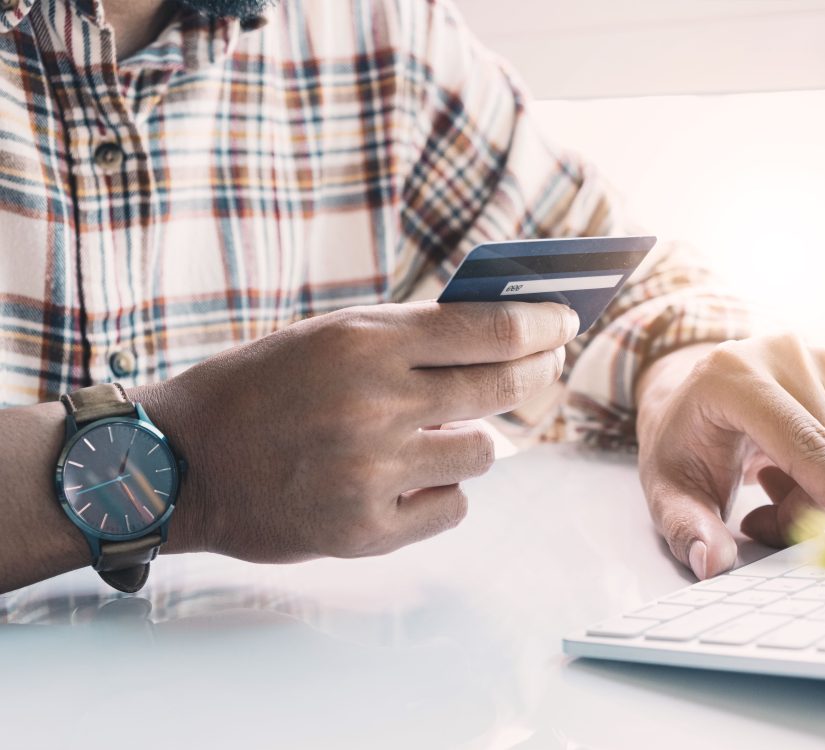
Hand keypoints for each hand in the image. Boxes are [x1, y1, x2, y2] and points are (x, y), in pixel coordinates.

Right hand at [139, 301, 577, 560]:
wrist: (182, 462)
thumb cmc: (260, 387)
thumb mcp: (329, 337)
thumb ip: (409, 337)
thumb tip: (499, 336)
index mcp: (364, 344)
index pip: (489, 331)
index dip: (542, 325)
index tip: (564, 323)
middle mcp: (374, 406)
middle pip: (502, 389)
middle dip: (535, 374)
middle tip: (542, 369)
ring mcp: (372, 473)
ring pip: (484, 455)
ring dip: (471, 441)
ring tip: (434, 435)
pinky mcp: (365, 530)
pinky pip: (453, 507)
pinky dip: (442, 491)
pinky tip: (409, 480)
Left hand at [635, 334, 824, 578]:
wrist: (692, 397)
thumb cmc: (681, 444)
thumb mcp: (666, 490)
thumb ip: (685, 527)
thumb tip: (710, 563)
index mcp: (730, 375)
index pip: (800, 439)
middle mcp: (784, 354)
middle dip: (806, 512)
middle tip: (760, 521)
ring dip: (824, 497)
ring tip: (770, 486)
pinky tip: (799, 468)